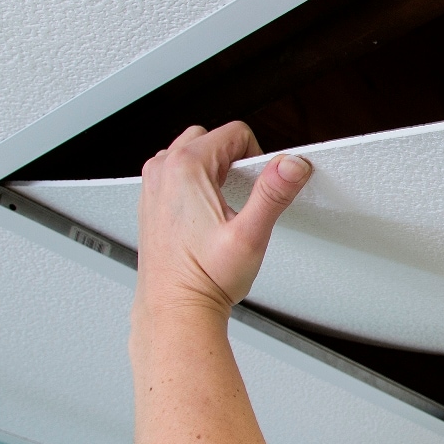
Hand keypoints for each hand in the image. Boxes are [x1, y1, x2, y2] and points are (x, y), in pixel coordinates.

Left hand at [135, 122, 311, 317]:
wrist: (176, 310)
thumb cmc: (205, 278)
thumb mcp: (251, 235)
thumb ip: (273, 194)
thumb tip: (292, 164)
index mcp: (185, 168)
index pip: (235, 133)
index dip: (255, 157)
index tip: (254, 189)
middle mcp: (163, 171)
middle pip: (212, 138)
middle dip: (232, 160)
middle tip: (240, 198)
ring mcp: (152, 185)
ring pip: (193, 152)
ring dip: (213, 169)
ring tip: (223, 207)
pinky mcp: (151, 200)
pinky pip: (177, 172)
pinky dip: (195, 183)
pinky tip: (206, 214)